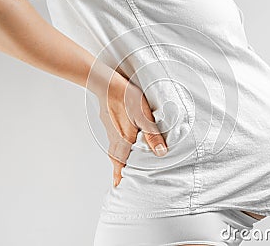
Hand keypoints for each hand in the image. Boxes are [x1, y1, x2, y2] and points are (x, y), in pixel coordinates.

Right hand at [88, 61, 167, 186]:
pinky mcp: (108, 120)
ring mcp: (110, 128)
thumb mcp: (144, 117)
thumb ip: (153, 135)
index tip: (117, 185)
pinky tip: (120, 139)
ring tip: (120, 162)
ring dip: (116, 157)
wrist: (108, 84)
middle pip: (115, 157)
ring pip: (113, 147)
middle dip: (117, 168)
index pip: (121, 161)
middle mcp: (115, 136)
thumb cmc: (127, 99)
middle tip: (118, 178)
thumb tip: (161, 153)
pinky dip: (115, 144)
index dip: (119, 174)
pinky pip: (112, 137)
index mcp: (124, 139)